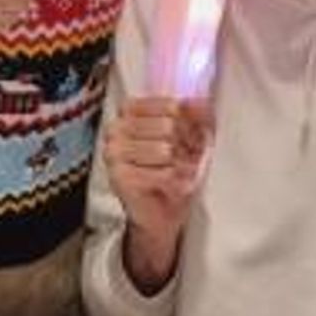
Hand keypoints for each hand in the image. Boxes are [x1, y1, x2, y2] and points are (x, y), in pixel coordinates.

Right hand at [103, 95, 213, 293]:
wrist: (160, 215)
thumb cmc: (171, 173)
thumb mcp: (188, 137)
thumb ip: (195, 115)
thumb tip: (201, 101)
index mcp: (128, 111)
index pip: (171, 104)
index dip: (191, 122)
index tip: (195, 134)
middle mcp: (116, 130)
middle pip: (169, 125)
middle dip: (187, 145)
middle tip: (189, 159)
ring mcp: (114, 154)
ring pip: (166, 149)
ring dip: (182, 165)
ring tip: (181, 173)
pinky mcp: (120, 178)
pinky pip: (162, 173)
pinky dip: (175, 183)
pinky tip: (173, 186)